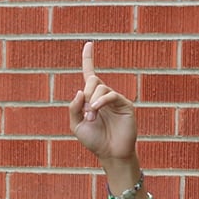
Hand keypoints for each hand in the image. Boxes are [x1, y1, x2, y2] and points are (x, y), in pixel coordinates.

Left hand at [68, 42, 136, 163]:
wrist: (110, 154)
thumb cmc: (94, 141)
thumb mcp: (76, 125)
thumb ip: (73, 108)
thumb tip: (79, 91)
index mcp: (91, 98)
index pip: (90, 74)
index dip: (88, 59)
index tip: (88, 44)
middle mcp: (104, 96)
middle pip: (93, 80)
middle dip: (86, 93)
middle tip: (86, 112)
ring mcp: (115, 100)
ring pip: (101, 87)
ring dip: (92, 101)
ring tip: (91, 117)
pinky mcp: (125, 105)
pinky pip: (112, 95)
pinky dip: (101, 100)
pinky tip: (96, 109)